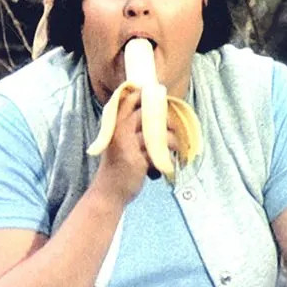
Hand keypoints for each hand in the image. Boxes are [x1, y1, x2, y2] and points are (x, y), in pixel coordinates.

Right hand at [92, 88, 176, 203]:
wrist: (109, 191)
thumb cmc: (118, 166)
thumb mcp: (120, 141)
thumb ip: (132, 127)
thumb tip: (158, 112)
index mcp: (115, 124)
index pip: (130, 99)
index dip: (147, 95)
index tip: (161, 100)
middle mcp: (119, 130)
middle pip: (148, 112)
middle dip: (167, 118)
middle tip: (177, 127)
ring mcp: (127, 145)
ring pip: (158, 133)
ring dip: (173, 139)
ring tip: (178, 146)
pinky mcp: (136, 160)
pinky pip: (159, 152)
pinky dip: (168, 157)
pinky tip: (169, 162)